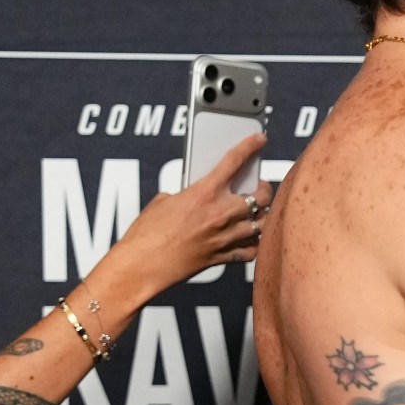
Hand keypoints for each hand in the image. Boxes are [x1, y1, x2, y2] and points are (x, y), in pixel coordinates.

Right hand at [104, 135, 273, 297]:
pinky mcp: (223, 257)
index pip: (234, 161)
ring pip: (262, 224)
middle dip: (263, 189)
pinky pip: (251, 250)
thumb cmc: (145, 234)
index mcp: (203, 193)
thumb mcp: (163, 202)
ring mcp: (224, 237)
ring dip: (263, 216)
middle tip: (259, 187)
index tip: (260, 139)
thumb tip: (196, 198)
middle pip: (260, 197)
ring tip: (259, 213)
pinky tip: (251, 239)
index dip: (250, 146)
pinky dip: (254, 244)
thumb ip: (185, 195)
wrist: (141, 265)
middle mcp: (220, 213)